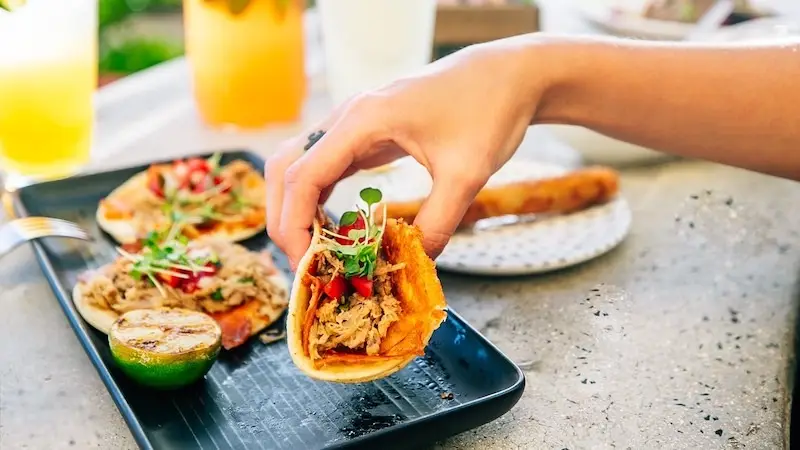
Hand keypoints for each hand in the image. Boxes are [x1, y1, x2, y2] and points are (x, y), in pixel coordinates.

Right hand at [266, 37, 546, 269]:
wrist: (507, 76)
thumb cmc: (488, 112)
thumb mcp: (467, 174)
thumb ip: (439, 222)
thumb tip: (417, 265)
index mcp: (362, 121)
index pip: (303, 176)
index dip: (293, 224)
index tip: (306, 265)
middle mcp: (347, 118)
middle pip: (286, 168)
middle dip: (284, 218)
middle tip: (305, 264)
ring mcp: (353, 123)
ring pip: (300, 165)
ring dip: (296, 207)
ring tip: (315, 252)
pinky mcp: (366, 132)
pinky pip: (325, 165)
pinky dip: (318, 197)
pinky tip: (335, 227)